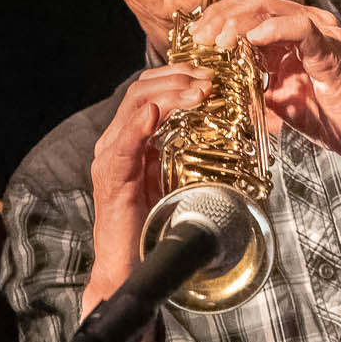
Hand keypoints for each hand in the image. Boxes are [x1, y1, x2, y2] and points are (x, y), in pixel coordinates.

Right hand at [85, 63, 213, 306]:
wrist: (132, 268)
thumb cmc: (157, 225)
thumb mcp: (179, 178)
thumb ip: (189, 152)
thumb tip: (229, 130)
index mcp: (132, 138)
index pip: (150, 90)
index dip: (179, 75)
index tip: (211, 73)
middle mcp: (117, 143)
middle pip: (141, 90)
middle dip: (178, 78)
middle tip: (210, 78)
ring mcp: (111, 160)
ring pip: (134, 108)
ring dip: (169, 94)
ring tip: (198, 91)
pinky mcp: (111, 181)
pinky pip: (122, 147)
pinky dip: (138, 127)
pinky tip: (153, 114)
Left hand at [198, 0, 340, 206]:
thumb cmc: (324, 116)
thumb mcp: (275, 94)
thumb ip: (250, 78)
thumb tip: (214, 77)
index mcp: (293, 30)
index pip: (248, 7)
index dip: (217, 17)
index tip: (195, 38)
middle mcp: (309, 23)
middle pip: (254, 2)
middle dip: (221, 17)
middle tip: (200, 39)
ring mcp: (322, 32)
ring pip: (271, 9)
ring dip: (238, 23)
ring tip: (218, 42)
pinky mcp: (332, 49)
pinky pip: (300, 28)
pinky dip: (271, 30)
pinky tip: (250, 42)